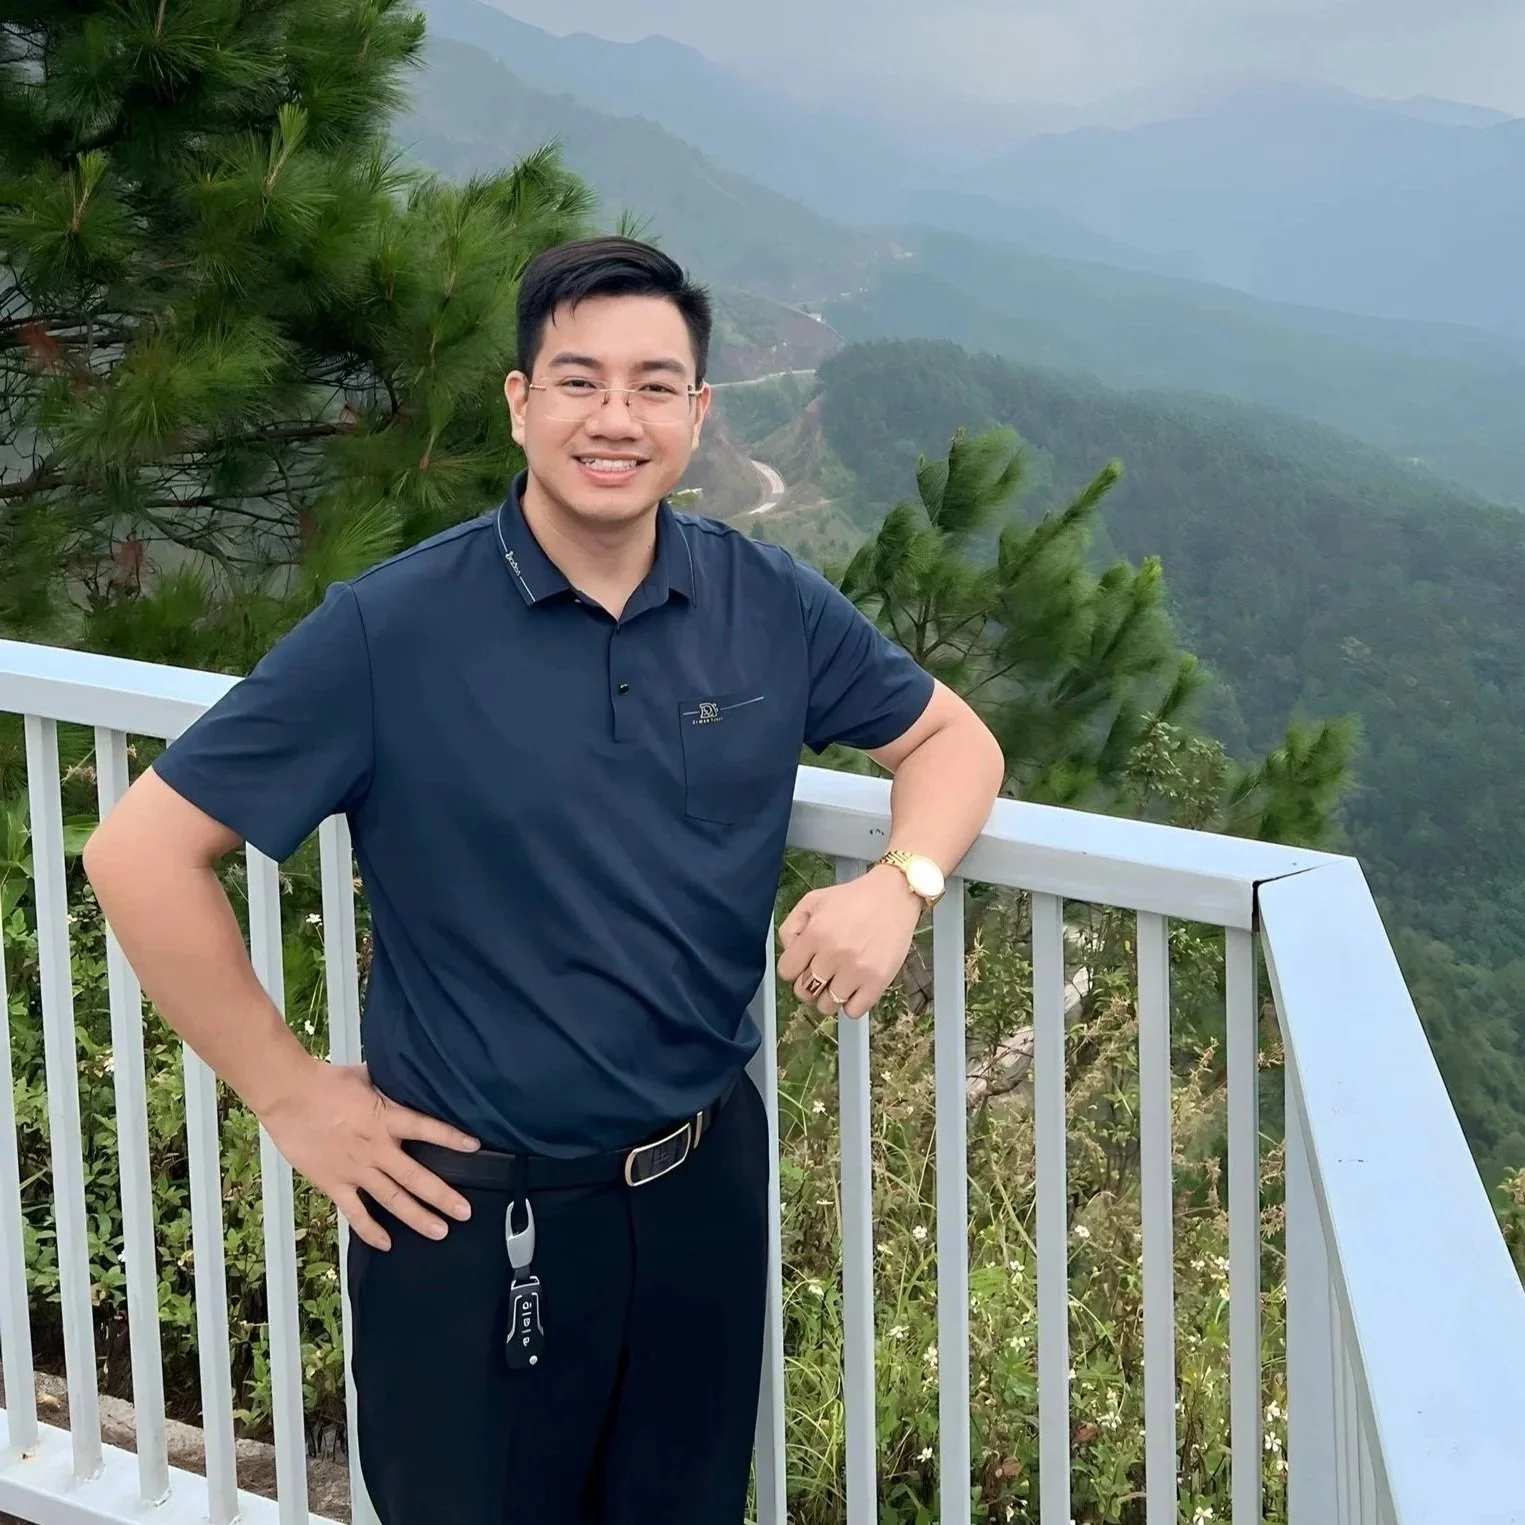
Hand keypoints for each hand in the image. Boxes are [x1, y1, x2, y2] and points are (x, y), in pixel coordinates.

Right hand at [258, 1059, 480, 1250]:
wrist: (289, 1096)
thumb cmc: (326, 1081)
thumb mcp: (367, 1077)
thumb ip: (389, 1085)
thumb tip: (406, 1076)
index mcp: (386, 1118)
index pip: (428, 1129)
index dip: (452, 1138)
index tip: (474, 1148)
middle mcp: (377, 1148)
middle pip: (416, 1177)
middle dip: (443, 1196)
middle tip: (465, 1211)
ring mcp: (356, 1169)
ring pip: (392, 1199)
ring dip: (417, 1217)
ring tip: (440, 1231)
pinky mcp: (334, 1183)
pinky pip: (356, 1212)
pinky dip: (370, 1230)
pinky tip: (386, 1243)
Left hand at [776, 866, 923, 1019]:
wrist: (894, 896)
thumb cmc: (853, 898)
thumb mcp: (813, 900)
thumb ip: (791, 926)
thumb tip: (789, 953)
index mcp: (815, 934)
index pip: (786, 972)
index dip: (793, 968)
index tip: (803, 964)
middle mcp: (833, 955)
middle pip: (804, 992)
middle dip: (808, 984)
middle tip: (821, 973)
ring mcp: (856, 971)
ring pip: (827, 1006)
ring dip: (829, 996)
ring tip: (839, 981)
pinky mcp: (877, 982)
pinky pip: (853, 1012)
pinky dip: (851, 1005)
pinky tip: (854, 988)